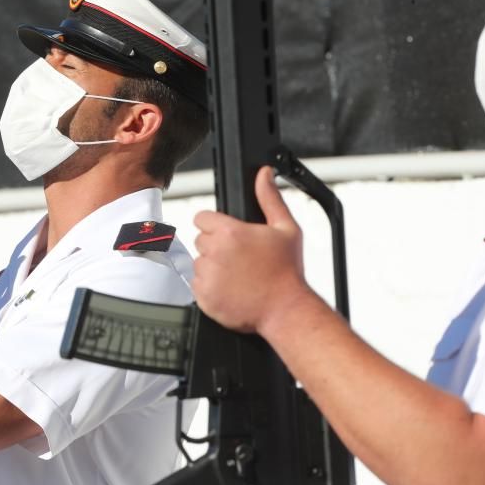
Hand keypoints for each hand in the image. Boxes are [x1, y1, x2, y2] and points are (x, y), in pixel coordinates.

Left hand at [191, 166, 308, 334]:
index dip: (214, 225)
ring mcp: (207, 276)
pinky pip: (196, 285)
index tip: (227, 235)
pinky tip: (231, 289)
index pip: (201, 218)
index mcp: (230, 233)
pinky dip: (209, 288)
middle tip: (239, 258)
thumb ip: (270, 198)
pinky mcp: (203, 297)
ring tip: (237, 275)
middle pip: (200, 240)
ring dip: (212, 267)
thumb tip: (264, 174)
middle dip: (215, 246)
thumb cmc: (287, 272)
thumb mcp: (286, 229)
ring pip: (198, 263)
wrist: (286, 310)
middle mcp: (214, 253)